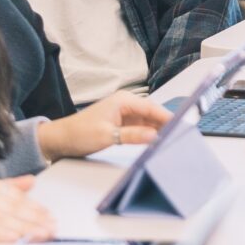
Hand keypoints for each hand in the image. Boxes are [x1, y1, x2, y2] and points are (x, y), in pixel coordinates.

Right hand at [0, 174, 56, 244]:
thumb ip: (5, 188)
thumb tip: (31, 182)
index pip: (13, 196)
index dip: (34, 207)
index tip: (50, 217)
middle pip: (10, 207)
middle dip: (34, 219)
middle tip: (52, 228)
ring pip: (0, 218)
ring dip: (24, 228)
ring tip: (41, 235)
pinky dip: (0, 234)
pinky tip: (15, 238)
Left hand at [40, 93, 169, 160]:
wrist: (61, 139)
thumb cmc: (79, 133)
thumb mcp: (107, 135)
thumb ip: (133, 135)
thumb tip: (154, 135)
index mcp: (123, 101)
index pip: (153, 108)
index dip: (169, 117)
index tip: (182, 126)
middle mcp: (126, 104)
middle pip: (153, 114)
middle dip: (166, 125)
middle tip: (180, 137)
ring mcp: (125, 114)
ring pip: (149, 122)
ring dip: (159, 131)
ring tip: (172, 141)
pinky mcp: (122, 124)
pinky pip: (141, 128)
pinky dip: (149, 135)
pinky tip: (157, 143)